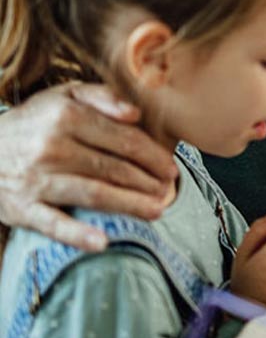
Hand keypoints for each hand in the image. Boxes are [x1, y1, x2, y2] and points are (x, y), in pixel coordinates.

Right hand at [0, 82, 177, 251]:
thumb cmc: (33, 122)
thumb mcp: (63, 96)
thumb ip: (102, 96)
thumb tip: (135, 113)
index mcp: (67, 116)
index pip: (124, 139)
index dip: (153, 156)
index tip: (172, 168)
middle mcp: (52, 146)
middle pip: (114, 168)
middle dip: (149, 182)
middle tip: (170, 192)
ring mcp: (36, 179)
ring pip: (94, 194)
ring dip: (130, 205)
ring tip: (157, 211)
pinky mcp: (21, 208)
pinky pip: (53, 223)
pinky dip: (78, 234)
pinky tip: (102, 242)